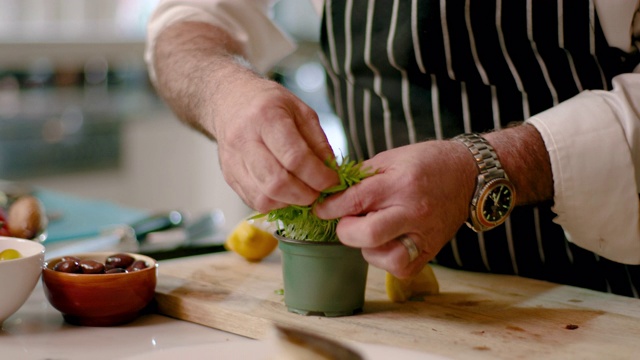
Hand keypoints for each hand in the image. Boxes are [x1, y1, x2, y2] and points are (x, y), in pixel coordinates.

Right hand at [212, 74, 339, 212]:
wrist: (231, 101)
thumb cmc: (269, 104)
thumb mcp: (301, 111)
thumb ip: (318, 142)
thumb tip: (331, 172)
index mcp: (266, 117)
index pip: (295, 158)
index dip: (318, 176)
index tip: (332, 181)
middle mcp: (244, 139)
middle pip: (277, 182)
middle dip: (305, 195)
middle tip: (318, 192)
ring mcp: (233, 161)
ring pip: (263, 197)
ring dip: (290, 202)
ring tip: (303, 192)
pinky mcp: (229, 176)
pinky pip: (254, 201)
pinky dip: (276, 203)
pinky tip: (286, 193)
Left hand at [314, 140, 475, 277]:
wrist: (469, 174)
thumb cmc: (427, 162)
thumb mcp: (391, 158)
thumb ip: (360, 177)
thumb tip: (330, 193)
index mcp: (399, 183)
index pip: (355, 200)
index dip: (330, 207)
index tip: (321, 209)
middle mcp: (413, 211)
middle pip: (367, 234)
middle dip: (346, 230)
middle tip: (347, 222)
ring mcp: (424, 234)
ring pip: (384, 257)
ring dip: (367, 248)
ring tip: (371, 231)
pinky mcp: (431, 251)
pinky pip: (401, 268)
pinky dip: (386, 260)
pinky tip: (386, 243)